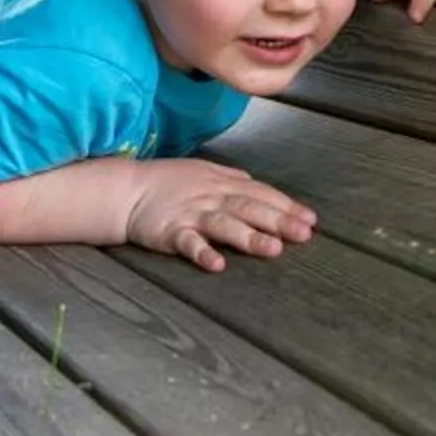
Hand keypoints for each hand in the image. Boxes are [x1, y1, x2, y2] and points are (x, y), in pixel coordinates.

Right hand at [124, 159, 316, 272]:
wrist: (125, 189)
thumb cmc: (165, 181)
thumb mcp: (201, 170)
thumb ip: (230, 177)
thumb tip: (253, 181)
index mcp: (221, 183)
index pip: (260, 193)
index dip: (286, 206)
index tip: (310, 221)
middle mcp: (211, 197)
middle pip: (250, 208)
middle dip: (278, 221)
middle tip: (303, 235)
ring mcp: (191, 214)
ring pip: (225, 225)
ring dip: (249, 237)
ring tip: (272, 250)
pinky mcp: (170, 231)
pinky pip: (188, 243)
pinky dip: (202, 253)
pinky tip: (217, 265)